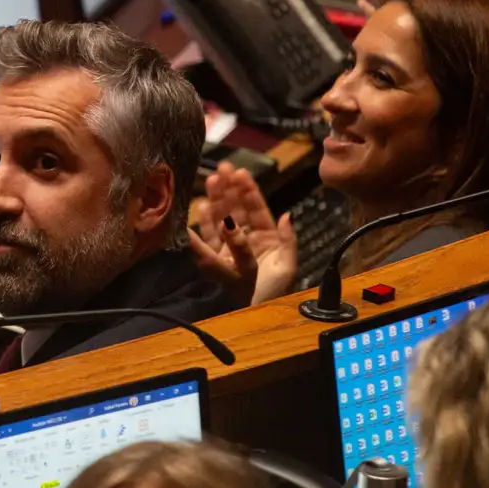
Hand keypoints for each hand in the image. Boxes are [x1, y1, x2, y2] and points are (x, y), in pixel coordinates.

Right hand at [192, 163, 296, 304]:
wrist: (260, 317)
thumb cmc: (277, 295)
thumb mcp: (287, 267)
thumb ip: (287, 241)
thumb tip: (285, 216)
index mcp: (266, 239)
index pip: (256, 209)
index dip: (248, 191)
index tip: (240, 173)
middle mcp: (245, 241)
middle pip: (236, 210)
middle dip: (229, 190)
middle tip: (222, 170)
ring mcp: (229, 250)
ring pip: (220, 220)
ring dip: (216, 201)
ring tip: (211, 181)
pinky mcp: (216, 263)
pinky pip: (207, 241)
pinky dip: (202, 226)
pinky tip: (201, 208)